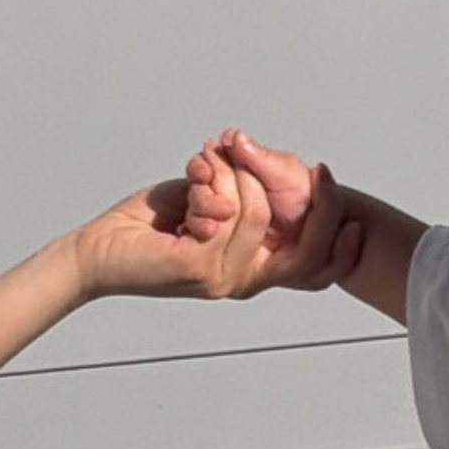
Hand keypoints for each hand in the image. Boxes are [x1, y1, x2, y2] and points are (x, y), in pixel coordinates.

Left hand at [71, 140, 346, 301]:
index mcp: (247, 270)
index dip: (340, 248)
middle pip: (306, 249)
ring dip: (234, 177)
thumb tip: (263, 172)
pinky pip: (230, 214)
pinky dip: (213, 186)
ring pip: (260, 214)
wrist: (96, 251)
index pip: (311, 271)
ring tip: (204, 167)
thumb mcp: (205, 202)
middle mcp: (240, 281)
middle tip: (319, 173)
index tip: (352, 216)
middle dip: (320, 206)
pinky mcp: (199, 267)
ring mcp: (222, 278)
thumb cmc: (143, 228)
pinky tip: (190, 187)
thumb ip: (238, 195)